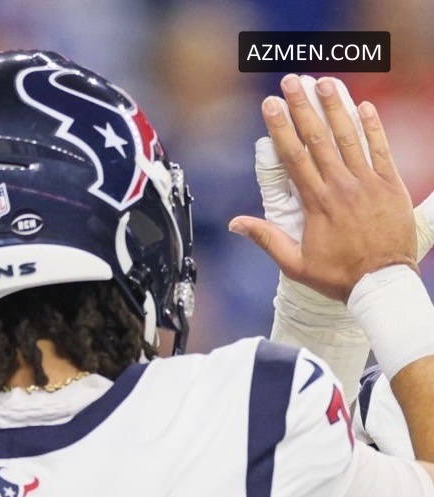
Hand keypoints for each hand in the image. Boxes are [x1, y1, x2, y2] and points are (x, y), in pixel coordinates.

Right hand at [231, 74, 415, 299]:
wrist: (381, 284)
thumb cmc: (339, 278)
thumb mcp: (296, 265)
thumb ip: (267, 239)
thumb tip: (236, 223)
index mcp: (317, 204)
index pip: (295, 157)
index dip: (282, 128)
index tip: (270, 105)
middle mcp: (341, 187)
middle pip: (319, 139)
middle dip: (304, 107)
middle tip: (292, 81)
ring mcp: (368, 183)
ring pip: (350, 137)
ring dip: (337, 107)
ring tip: (325, 83)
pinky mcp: (391, 185)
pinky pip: (381, 149)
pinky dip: (373, 127)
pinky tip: (365, 106)